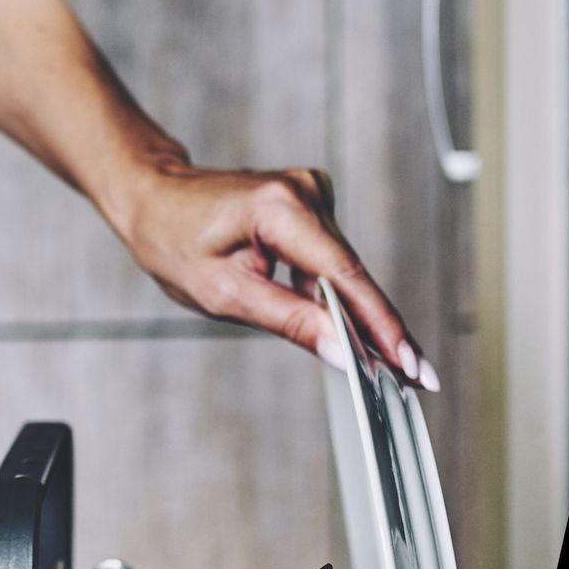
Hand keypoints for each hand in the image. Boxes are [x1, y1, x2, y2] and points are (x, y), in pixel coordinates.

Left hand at [113, 160, 435, 386]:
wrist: (154, 198)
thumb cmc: (174, 240)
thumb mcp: (225, 294)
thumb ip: (290, 321)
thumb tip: (342, 350)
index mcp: (280, 209)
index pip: (346, 276)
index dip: (382, 325)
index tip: (411, 362)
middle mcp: (304, 192)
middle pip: (353, 275)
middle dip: (379, 329)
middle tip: (413, 376)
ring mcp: (311, 193)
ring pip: (345, 270)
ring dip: (356, 314)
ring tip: (380, 361)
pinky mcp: (311, 202)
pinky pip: (332, 259)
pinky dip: (336, 293)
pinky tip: (339, 324)